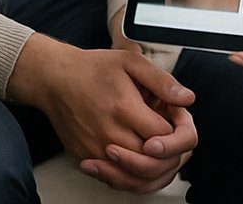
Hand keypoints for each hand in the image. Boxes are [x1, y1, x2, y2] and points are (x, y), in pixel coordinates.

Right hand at [9, 34, 196, 193]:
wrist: (55, 79)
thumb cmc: (91, 69)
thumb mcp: (130, 62)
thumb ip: (162, 81)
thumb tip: (187, 98)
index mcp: (124, 109)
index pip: (165, 137)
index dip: (177, 133)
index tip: (174, 123)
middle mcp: (109, 134)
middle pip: (153, 162)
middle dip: (169, 153)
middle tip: (170, 140)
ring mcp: (96, 150)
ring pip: (136, 178)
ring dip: (154, 170)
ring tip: (158, 154)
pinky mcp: (86, 158)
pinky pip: (115, 180)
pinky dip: (132, 177)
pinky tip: (138, 163)